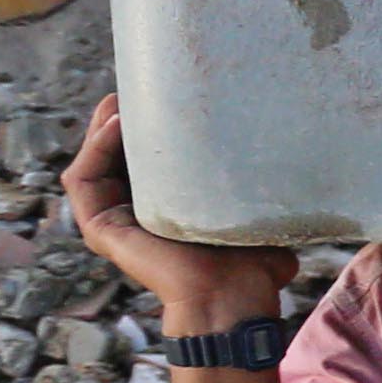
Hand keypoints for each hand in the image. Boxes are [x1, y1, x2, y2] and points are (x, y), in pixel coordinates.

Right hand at [60, 99, 296, 337]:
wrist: (233, 293)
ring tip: (119, 101)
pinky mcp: (99, 229)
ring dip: (101, 130)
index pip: (148, 161)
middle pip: (117, 158)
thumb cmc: (253, 262)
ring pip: (95, 164)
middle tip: (135, 89)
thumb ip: (262, 189)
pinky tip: (114, 125)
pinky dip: (93, 150)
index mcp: (167, 210)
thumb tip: (299, 161)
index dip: (149, 129)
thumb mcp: (254, 212)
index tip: (164, 95)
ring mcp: (113, 222)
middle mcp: (135, 215)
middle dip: (121, 122)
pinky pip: (83, 182)